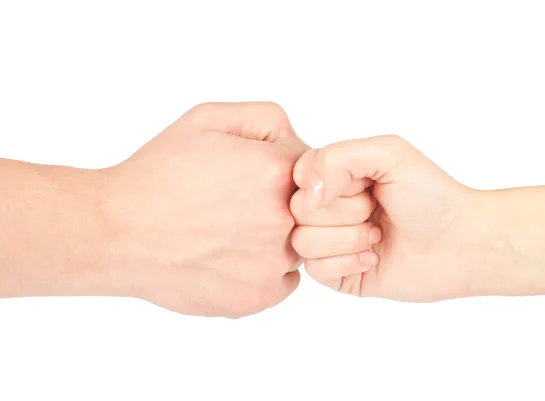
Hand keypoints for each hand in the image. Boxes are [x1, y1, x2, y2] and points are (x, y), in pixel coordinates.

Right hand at [102, 102, 307, 316]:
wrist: (116, 232)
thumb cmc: (157, 173)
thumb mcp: (208, 119)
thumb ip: (267, 120)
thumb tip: (298, 144)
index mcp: (274, 172)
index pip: (312, 166)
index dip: (283, 167)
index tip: (255, 174)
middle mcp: (282, 220)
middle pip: (310, 209)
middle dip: (284, 202)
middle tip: (240, 204)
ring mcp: (271, 264)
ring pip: (299, 246)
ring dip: (276, 237)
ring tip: (230, 231)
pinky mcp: (257, 298)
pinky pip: (284, 281)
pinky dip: (266, 270)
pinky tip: (231, 257)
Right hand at [290, 135, 485, 301]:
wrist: (461, 243)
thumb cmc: (430, 195)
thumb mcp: (389, 153)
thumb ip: (337, 157)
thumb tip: (305, 194)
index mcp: (336, 176)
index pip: (298, 177)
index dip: (328, 184)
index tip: (364, 185)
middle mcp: (329, 208)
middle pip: (297, 212)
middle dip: (345, 213)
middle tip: (376, 212)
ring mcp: (331, 242)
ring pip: (302, 242)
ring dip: (347, 239)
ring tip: (378, 236)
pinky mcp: (337, 274)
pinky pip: (314, 270)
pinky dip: (347, 263)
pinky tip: (374, 258)